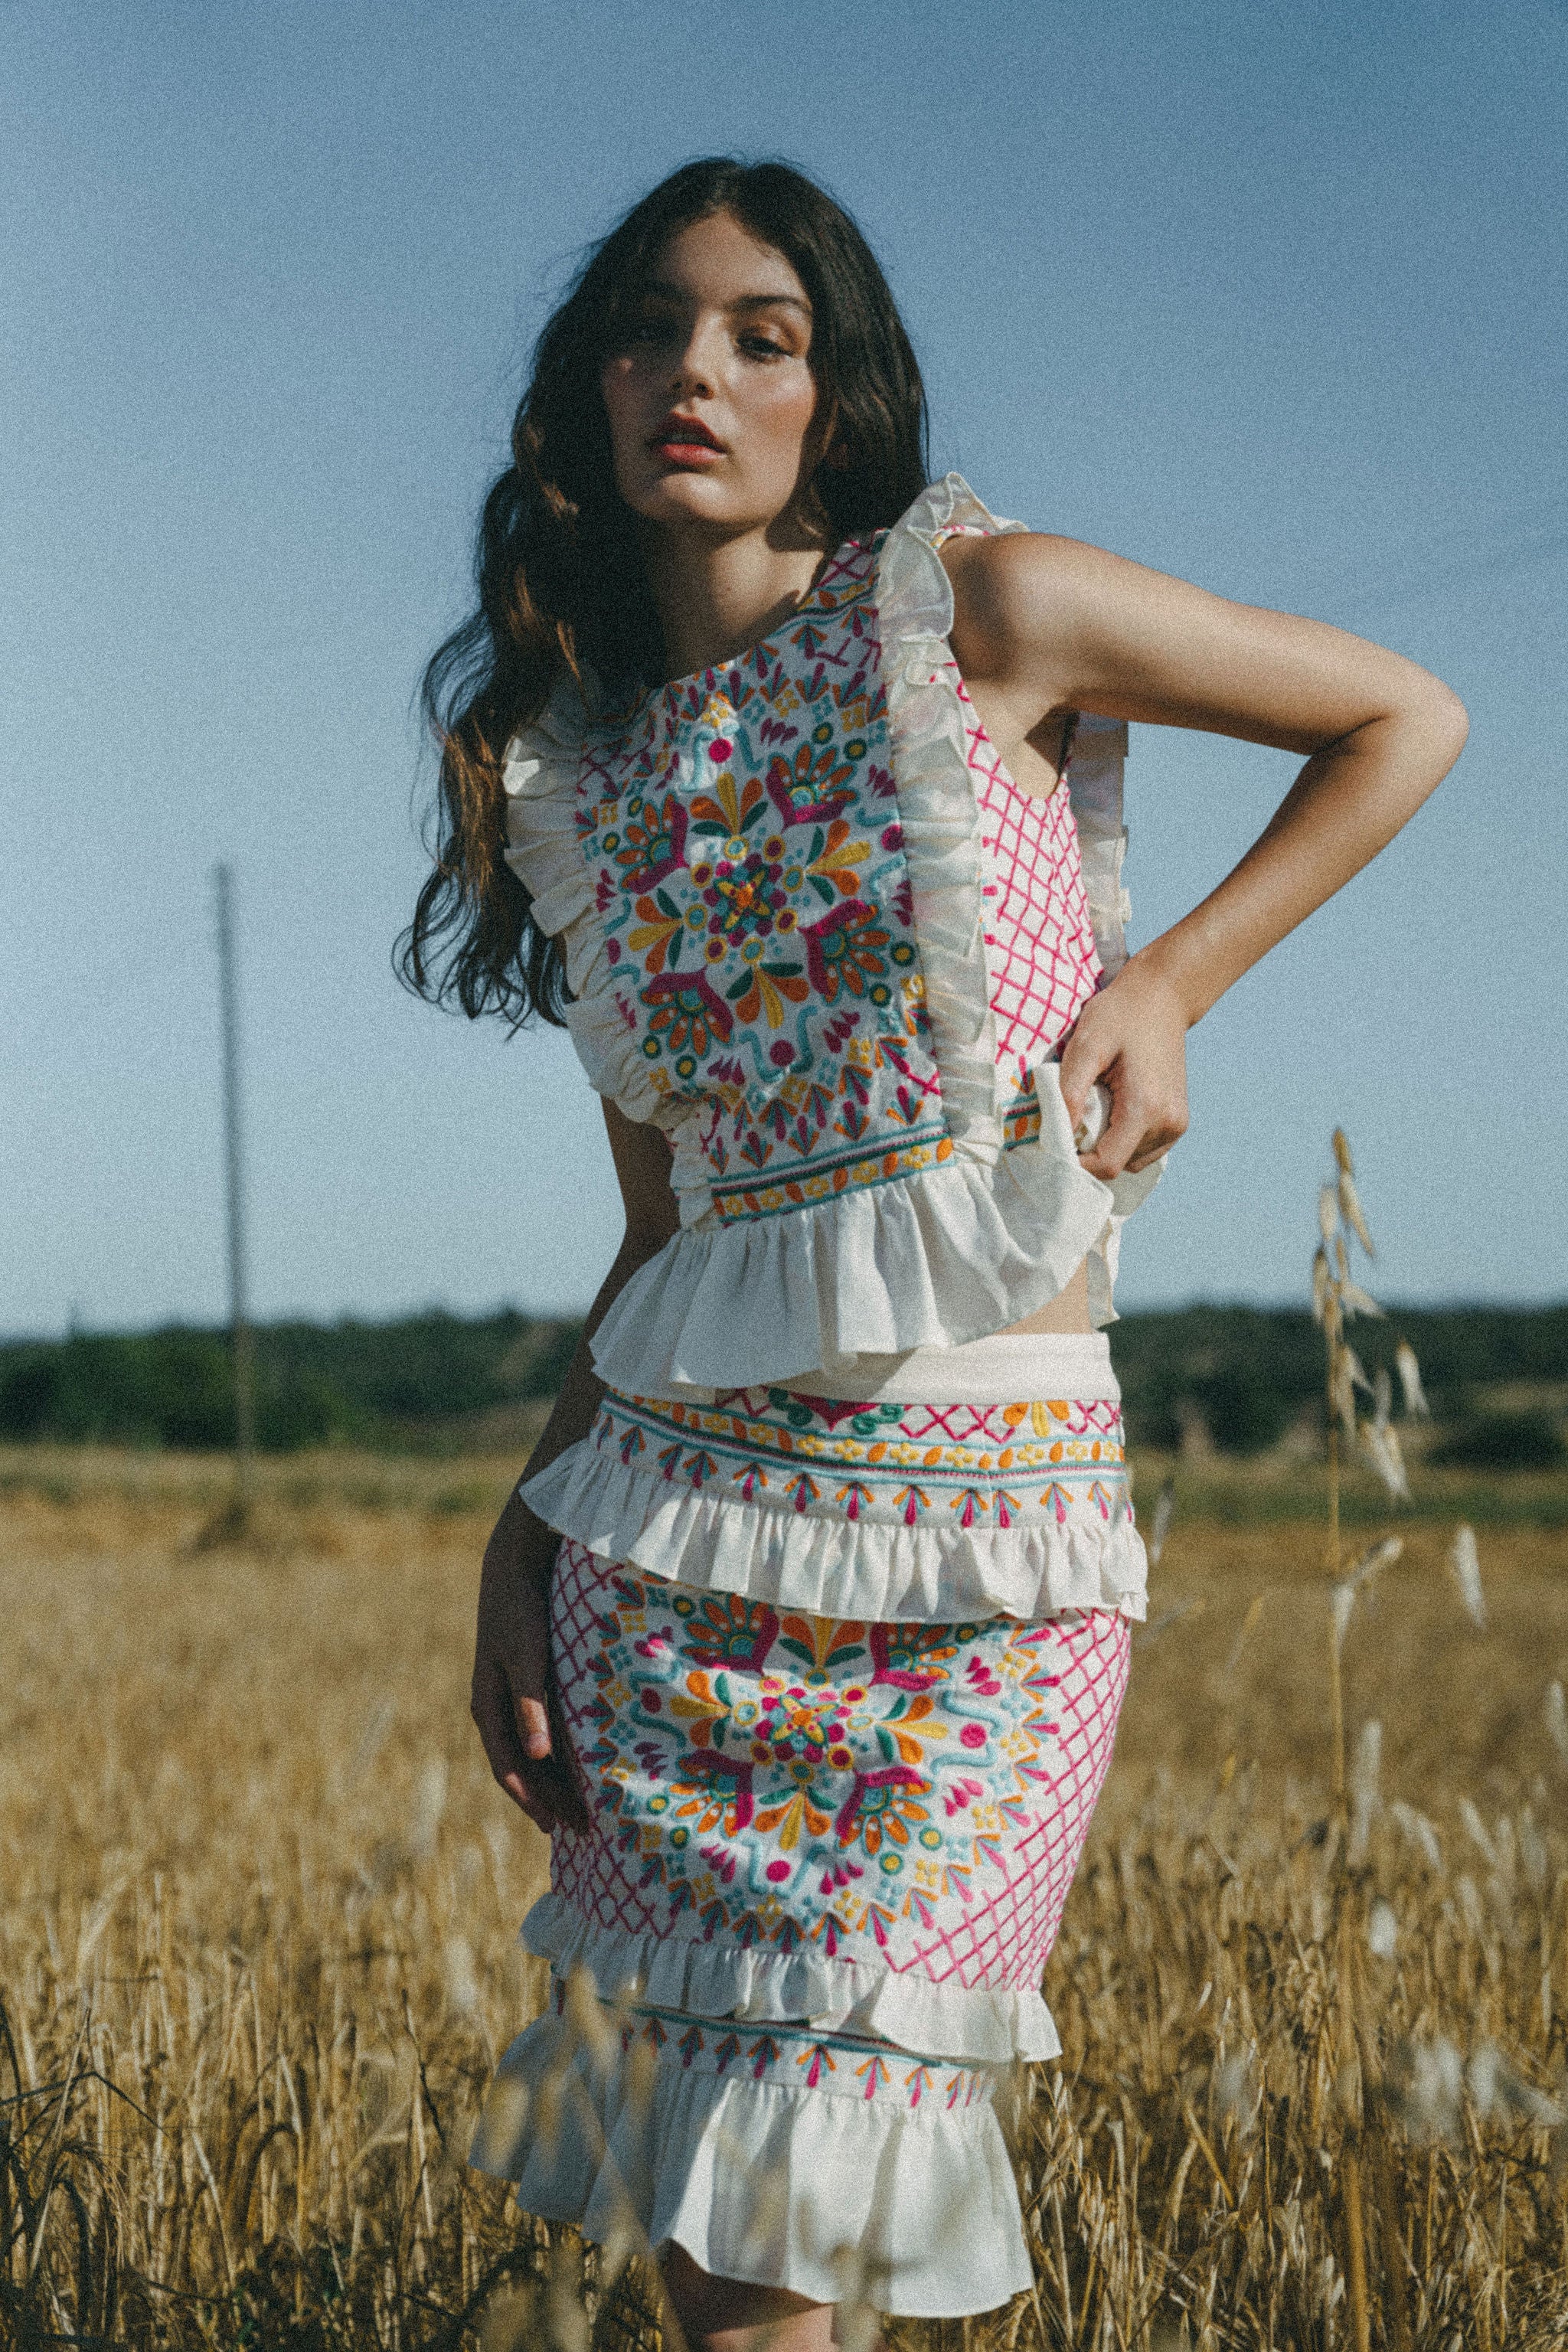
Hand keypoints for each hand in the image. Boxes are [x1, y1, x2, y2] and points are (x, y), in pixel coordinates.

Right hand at [470, 1490, 590, 1833]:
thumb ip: (532, 1704)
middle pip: (521, 1769)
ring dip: (552, 1782)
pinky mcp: (523, 1685)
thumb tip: (538, 1757)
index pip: (510, 1771)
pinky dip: (555, 1755)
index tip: (560, 1827)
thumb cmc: (520, 1610)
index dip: (534, 1801)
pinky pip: (537, 1733)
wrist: (512, 1566)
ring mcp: (507, 1699)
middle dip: (548, 1800)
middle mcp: (494, 1710)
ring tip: (581, 1808)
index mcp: (487, 1709)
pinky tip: (578, 1763)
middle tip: (581, 1829)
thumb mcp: (526, 1656)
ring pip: (529, 1754)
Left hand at [1059, 962, 1189, 1181]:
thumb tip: (1059, 1134)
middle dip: (1090, 1151)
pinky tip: (1115, 1110)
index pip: (1108, 1164)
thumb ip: (1070, 1091)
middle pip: (1119, 1165)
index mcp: (1146, 1108)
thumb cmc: (1120, 1016)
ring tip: (1097, 1108)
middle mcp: (1169, 1123)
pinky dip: (1124, 1140)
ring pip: (1131, 1161)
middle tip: (1074, 1116)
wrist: (1163, 997)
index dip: (1077, 1163)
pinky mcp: (1179, 1122)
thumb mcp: (1086, 1045)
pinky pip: (1144, 1151)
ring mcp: (1178, 1125)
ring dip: (1108, 1146)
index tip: (1056, 1142)